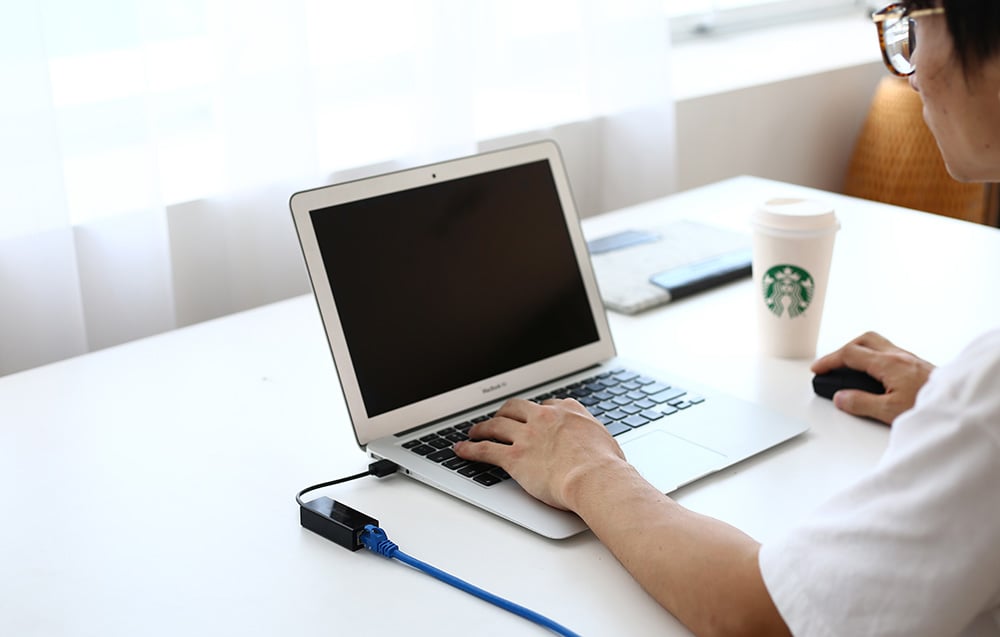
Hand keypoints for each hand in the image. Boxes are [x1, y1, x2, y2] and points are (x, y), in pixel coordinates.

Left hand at [453, 398, 629, 510]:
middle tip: (498, 417)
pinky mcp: (514, 457)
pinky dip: (470, 449)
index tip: (533, 417)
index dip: (537, 412)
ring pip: (496, 425)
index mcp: (568, 411)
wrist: (595, 479)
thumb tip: (596, 444)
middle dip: (504, 412)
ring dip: (482, 427)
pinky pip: (485, 449)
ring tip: (474, 432)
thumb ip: (592, 437)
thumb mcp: (605, 440)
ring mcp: (527, 436)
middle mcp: (545, 418)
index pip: (547, 405)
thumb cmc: (606, 466)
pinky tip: (462, 449)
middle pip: (516, 407)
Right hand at [812, 331, 934, 424]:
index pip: (850, 354)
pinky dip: (873, 356)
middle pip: (863, 340)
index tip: (818, 369)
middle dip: (843, 349)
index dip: (830, 360)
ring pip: (877, 343)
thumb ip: (861, 403)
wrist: (961, 406)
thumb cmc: (931, 406)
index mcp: (888, 364)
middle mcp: (899, 356)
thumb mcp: (889, 411)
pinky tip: (874, 371)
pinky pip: (888, 351)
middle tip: (832, 364)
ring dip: (859, 350)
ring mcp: (909, 358)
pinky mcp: (917, 365)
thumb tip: (841, 398)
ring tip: (849, 365)